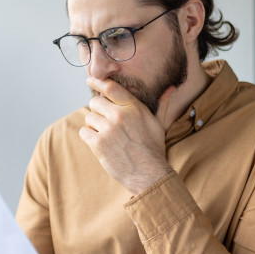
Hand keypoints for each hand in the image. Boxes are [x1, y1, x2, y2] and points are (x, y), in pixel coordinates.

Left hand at [79, 76, 173, 194]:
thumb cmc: (153, 149)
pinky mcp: (98, 143)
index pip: (111, 87)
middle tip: (105, 123)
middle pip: (95, 102)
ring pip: (88, 118)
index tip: (90, 79)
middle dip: (97, 111)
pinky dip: (89, 137)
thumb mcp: (159, 124)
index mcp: (134, 107)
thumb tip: (170, 88)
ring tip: (106, 136)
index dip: (98, 81)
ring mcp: (108, 129)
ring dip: (93, 126)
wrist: (149, 174)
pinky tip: (100, 144)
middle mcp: (120, 115)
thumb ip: (162, 104)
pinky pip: (84, 132)